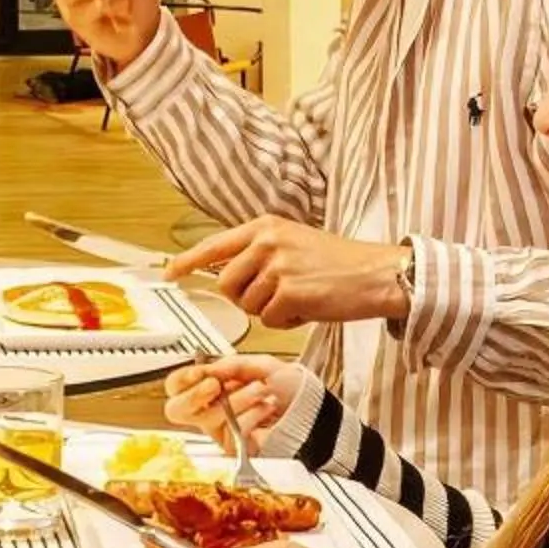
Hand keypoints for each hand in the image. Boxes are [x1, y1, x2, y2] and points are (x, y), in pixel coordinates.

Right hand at [162, 354, 311, 455]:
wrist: (311, 411)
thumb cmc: (289, 388)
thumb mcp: (261, 365)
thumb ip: (232, 364)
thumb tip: (209, 369)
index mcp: (210, 386)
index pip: (177, 385)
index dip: (184, 378)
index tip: (203, 372)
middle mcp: (210, 409)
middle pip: (176, 409)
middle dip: (193, 395)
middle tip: (213, 386)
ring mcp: (221, 429)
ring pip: (209, 417)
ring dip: (237, 399)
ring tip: (259, 391)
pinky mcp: (234, 446)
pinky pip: (230, 431)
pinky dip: (250, 416)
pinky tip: (264, 409)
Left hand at [171, 217, 408, 330]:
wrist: (377, 273)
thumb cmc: (339, 263)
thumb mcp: (293, 243)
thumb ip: (259, 253)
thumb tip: (226, 274)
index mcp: (266, 226)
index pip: (214, 244)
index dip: (188, 262)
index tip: (171, 273)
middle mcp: (267, 242)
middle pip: (226, 284)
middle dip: (244, 298)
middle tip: (274, 296)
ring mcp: (278, 266)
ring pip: (247, 305)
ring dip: (270, 311)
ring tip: (299, 297)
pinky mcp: (290, 291)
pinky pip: (268, 319)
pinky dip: (286, 321)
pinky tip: (308, 308)